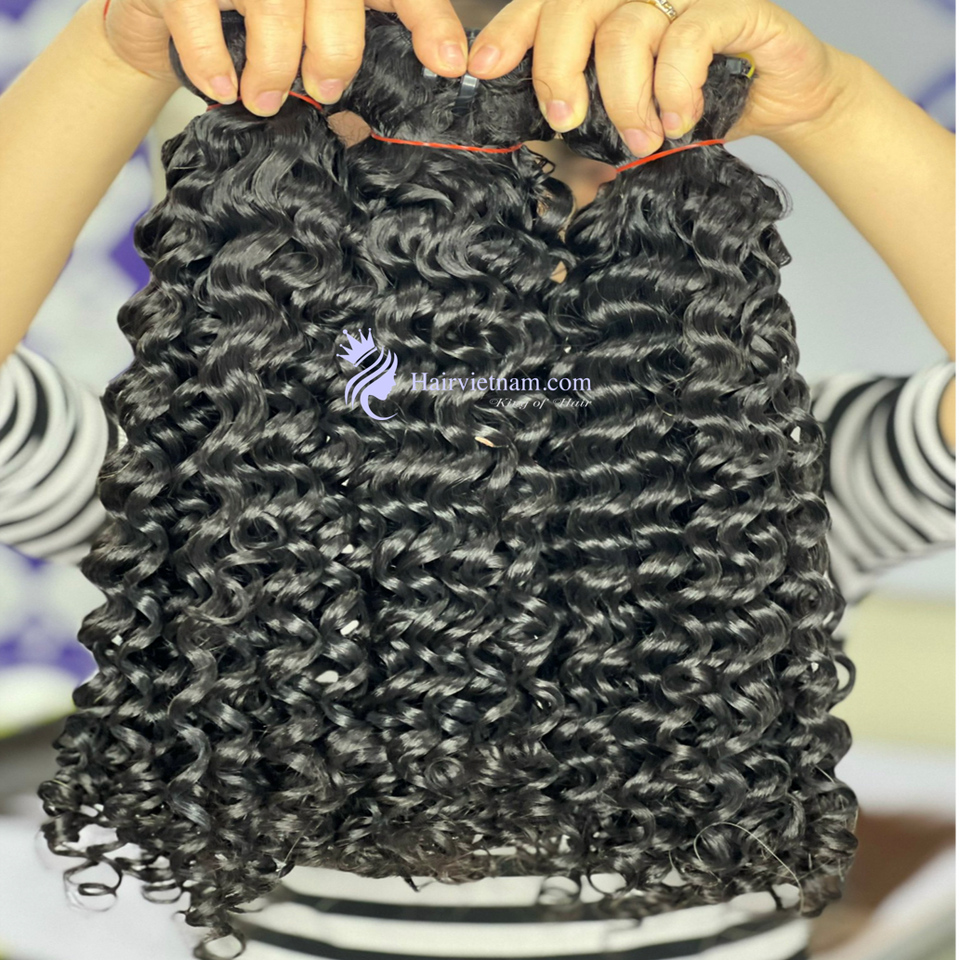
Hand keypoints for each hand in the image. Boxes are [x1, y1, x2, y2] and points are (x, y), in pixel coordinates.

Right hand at [102, 0, 468, 115]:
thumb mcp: (310, 27)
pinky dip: (214, 63)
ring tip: (266, 98)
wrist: (158, 0)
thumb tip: (406, 95)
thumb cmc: (248, 16)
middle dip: (337, 51)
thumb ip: (353, 48)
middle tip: (325, 90)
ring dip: (275, 67)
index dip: (429, 18)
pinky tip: (224, 87)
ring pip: (272, 5)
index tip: (453, 64)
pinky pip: (200, 18)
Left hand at [466, 0, 852, 154]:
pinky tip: (680, 119)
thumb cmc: (695, 105)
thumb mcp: (626, 119)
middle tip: (568, 122)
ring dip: (625, 97)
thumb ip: (584, 122)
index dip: (510, 31)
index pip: (543, 4)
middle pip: (574, 7)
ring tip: (642, 140)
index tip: (483, 70)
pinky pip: (687, 36)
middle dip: (558, 71)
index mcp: (604, 9)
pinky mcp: (731, 4)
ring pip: (627, 28)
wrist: (779, 98)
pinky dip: (674, 86)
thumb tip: (539, 153)